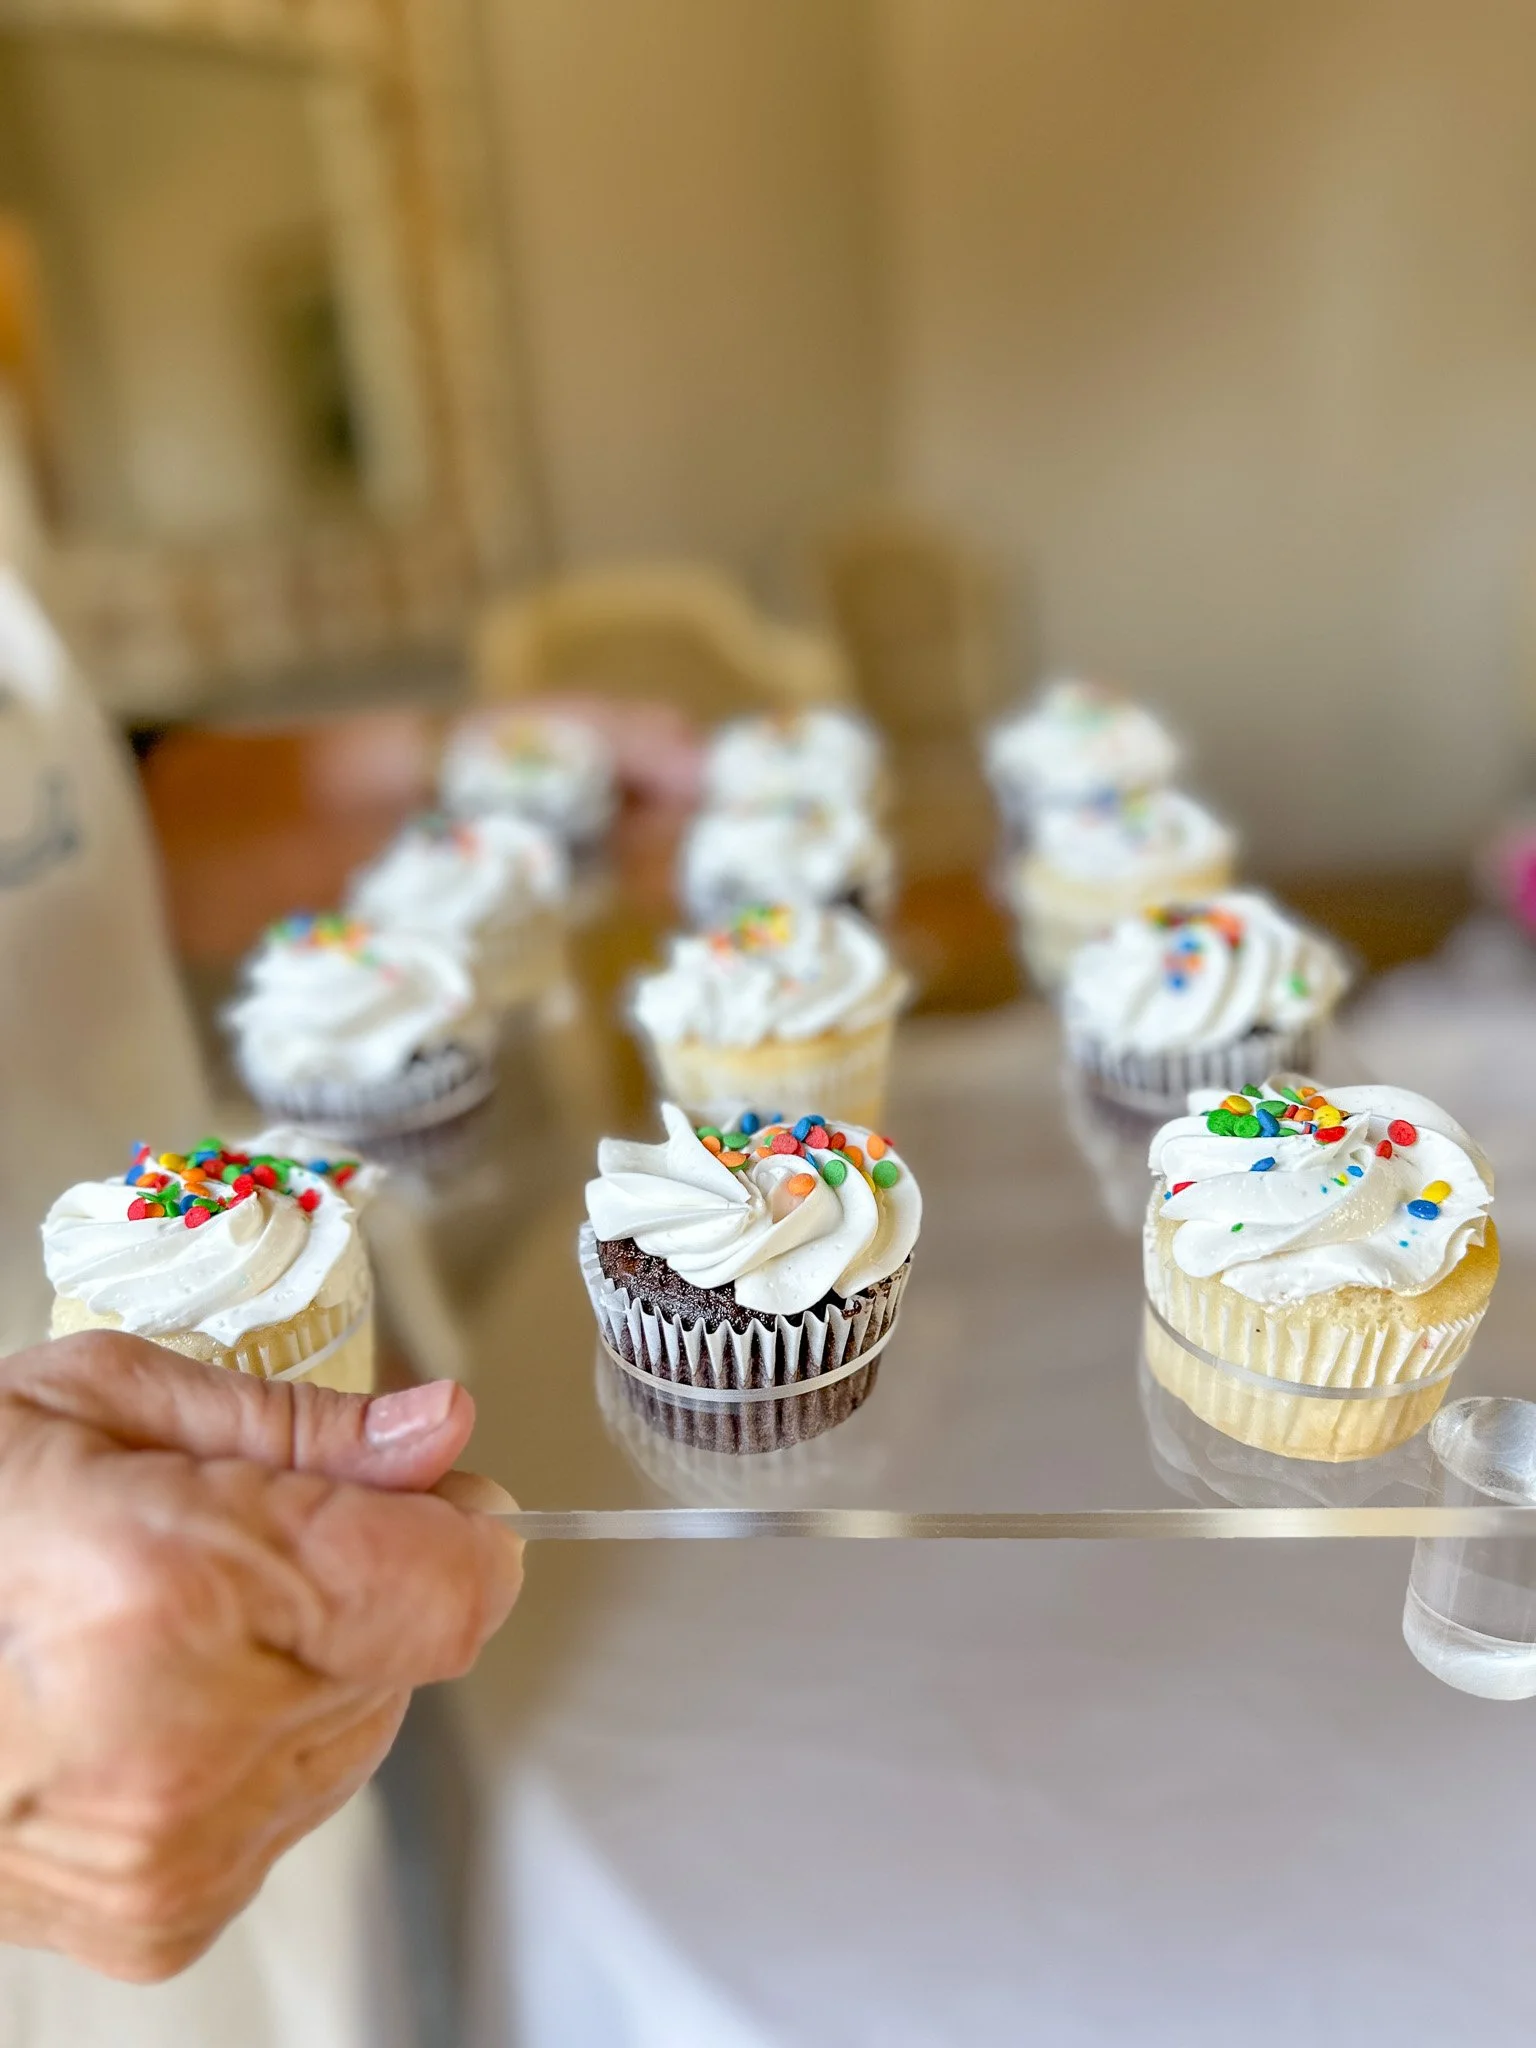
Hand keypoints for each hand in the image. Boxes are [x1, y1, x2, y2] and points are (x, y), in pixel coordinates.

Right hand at [0, 1331, 521, 1980]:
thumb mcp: (101, 1398)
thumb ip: (299, 1422)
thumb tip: (442, 1435)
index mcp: (177, 1584)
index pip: (451, 1584)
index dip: (456, 1525)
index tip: (421, 1491)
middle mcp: (190, 1740)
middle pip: (412, 1650)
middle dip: (362, 1582)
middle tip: (237, 1542)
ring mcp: (175, 1849)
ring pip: (364, 1729)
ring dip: (309, 1668)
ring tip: (170, 1626)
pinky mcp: (163, 1914)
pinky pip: (292, 1806)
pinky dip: (253, 1747)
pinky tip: (149, 1702)